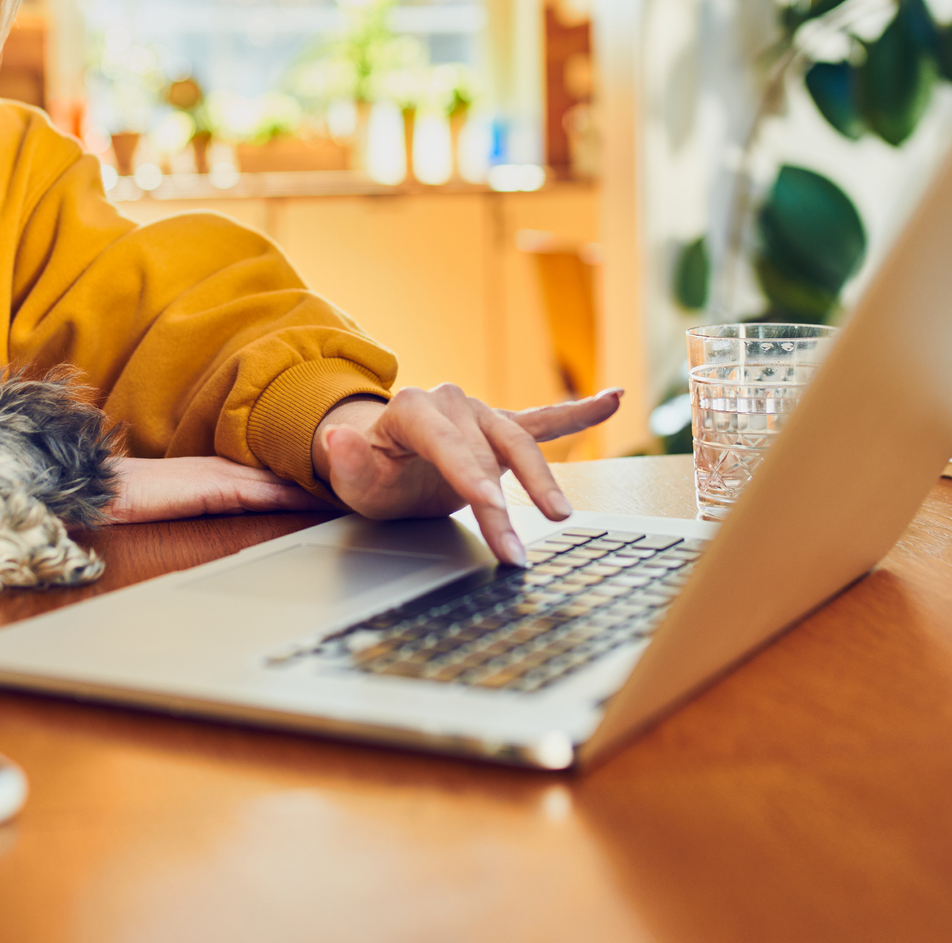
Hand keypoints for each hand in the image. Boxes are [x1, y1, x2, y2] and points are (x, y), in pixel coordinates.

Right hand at [106, 455, 336, 522]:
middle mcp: (224, 469)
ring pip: (279, 478)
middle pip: (284, 472)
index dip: (306, 476)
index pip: (273, 475)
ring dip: (314, 483)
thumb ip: (202, 507)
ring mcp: (218, 475)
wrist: (93, 490)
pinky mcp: (211, 487)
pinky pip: (259, 491)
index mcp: (217, 473)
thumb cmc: (125, 502)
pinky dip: (290, 494)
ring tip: (352, 485)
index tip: (338, 480)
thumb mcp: (175, 505)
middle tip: (362, 474)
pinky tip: (317, 498)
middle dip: (321, 474)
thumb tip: (227, 522)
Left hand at [312, 386, 623, 566]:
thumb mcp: (353, 478)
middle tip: (515, 551)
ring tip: (560, 515)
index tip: (490, 508)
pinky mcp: (503, 427)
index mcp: (413, 409)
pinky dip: (579, 413)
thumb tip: (338, 439)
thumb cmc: (371, 472)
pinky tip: (613, 400)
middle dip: (506, 504)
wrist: (382, 459)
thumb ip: (348, 463)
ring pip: (520, 444)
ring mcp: (482, 413)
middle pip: (488, 454)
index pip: (448, 445)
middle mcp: (452, 402)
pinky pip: (544, 421)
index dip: (471, 477)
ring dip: (543, 482)